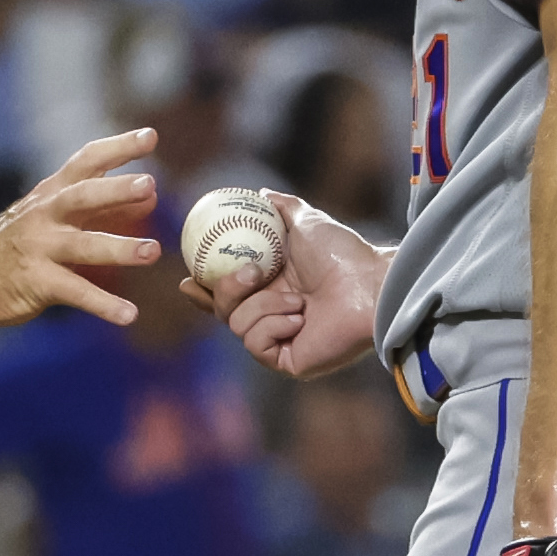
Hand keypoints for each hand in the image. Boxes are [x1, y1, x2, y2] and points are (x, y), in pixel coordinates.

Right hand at [0, 130, 159, 327]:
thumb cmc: (22, 241)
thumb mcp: (57, 215)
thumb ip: (102, 207)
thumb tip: (151, 197)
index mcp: (52, 193)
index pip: (86, 161)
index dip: (117, 147)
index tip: (149, 136)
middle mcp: (45, 214)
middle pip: (82, 196)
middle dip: (115, 189)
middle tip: (148, 184)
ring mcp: (39, 247)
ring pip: (82, 245)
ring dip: (119, 248)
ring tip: (152, 251)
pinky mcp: (37, 281)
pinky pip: (75, 292)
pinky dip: (103, 304)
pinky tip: (128, 314)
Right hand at [178, 191, 385, 377]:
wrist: (370, 283)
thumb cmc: (345, 252)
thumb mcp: (305, 220)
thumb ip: (281, 207)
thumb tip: (259, 194)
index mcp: (273, 289)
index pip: (229, 295)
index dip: (204, 291)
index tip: (187, 281)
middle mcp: (273, 316)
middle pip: (223, 310)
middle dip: (226, 290)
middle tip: (252, 272)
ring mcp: (280, 340)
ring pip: (236, 325)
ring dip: (263, 306)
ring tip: (298, 299)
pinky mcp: (288, 361)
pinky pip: (256, 344)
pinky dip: (273, 325)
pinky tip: (300, 319)